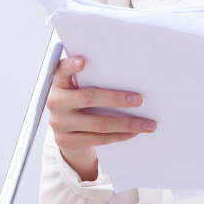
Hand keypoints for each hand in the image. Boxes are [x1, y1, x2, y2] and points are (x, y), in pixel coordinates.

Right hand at [48, 56, 154, 182]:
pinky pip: (98, 139)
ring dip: (127, 123)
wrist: (66, 133)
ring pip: (98, 123)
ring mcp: (60, 123)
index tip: (83, 61)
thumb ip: (92, 81)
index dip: (70, 66)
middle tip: (139, 100)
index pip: (61, 71)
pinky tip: (133, 132)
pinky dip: (119, 135)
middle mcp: (56, 102)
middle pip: (88, 98)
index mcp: (59, 84)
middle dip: (116, 99)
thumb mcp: (79, 89)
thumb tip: (127, 78)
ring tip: (147, 124)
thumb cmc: (79, 104)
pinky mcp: (67, 141)